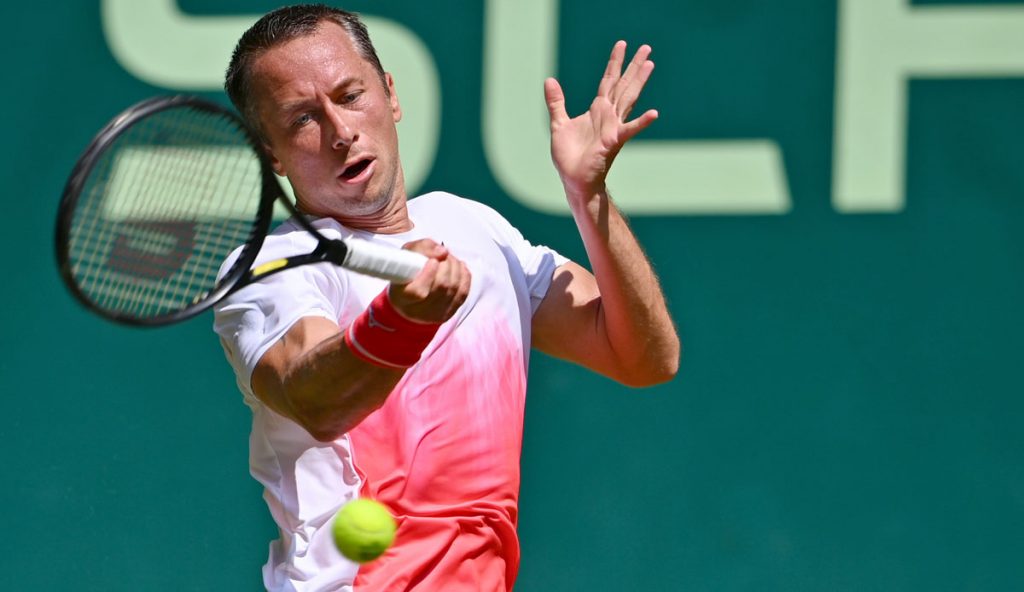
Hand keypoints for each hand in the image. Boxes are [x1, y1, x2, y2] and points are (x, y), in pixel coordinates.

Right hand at [388, 239, 470, 322]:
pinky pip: (463, 293)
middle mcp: (418, 310)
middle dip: (446, 265)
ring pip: (454, 288)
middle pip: (441, 286)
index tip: (433, 261)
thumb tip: (443, 252)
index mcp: (402, 297)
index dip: (429, 274)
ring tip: (450, 259)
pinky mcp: (449, 313)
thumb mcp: (407, 254)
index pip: (418, 291)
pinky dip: (464, 276)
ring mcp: (435, 314)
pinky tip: (459, 267)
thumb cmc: (406, 273)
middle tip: (444, 255)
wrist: (409, 297)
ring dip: (456, 268)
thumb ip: (422, 248)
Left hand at [544, 41, 657, 199]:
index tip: (622, 45)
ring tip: (650, 65)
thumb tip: (549, 80)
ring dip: (639, 82)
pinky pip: (629, 130)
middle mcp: (608, 116)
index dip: (614, 63)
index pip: (608, 80)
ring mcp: (613, 127)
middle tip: (647, 47)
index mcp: (597, 110)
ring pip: (628, 99)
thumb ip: (556, 102)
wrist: (575, 181)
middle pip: (623, 85)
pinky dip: (641, 122)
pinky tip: (654, 113)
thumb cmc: (570, 157)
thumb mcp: (559, 124)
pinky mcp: (613, 142)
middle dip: (633, 66)